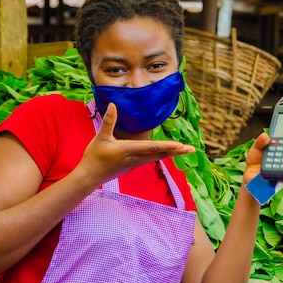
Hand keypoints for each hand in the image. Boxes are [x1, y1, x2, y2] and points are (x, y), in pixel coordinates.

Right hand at [76, 103, 194, 189]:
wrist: (89, 177)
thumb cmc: (94, 156)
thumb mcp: (100, 137)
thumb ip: (109, 121)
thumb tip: (113, 105)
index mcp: (128, 150)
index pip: (152, 147)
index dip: (167, 146)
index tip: (180, 146)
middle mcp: (135, 158)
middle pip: (160, 154)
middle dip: (177, 151)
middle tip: (192, 149)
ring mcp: (135, 163)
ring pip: (157, 157)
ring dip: (172, 153)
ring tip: (185, 150)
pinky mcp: (133, 165)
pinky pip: (152, 159)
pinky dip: (162, 155)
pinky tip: (168, 153)